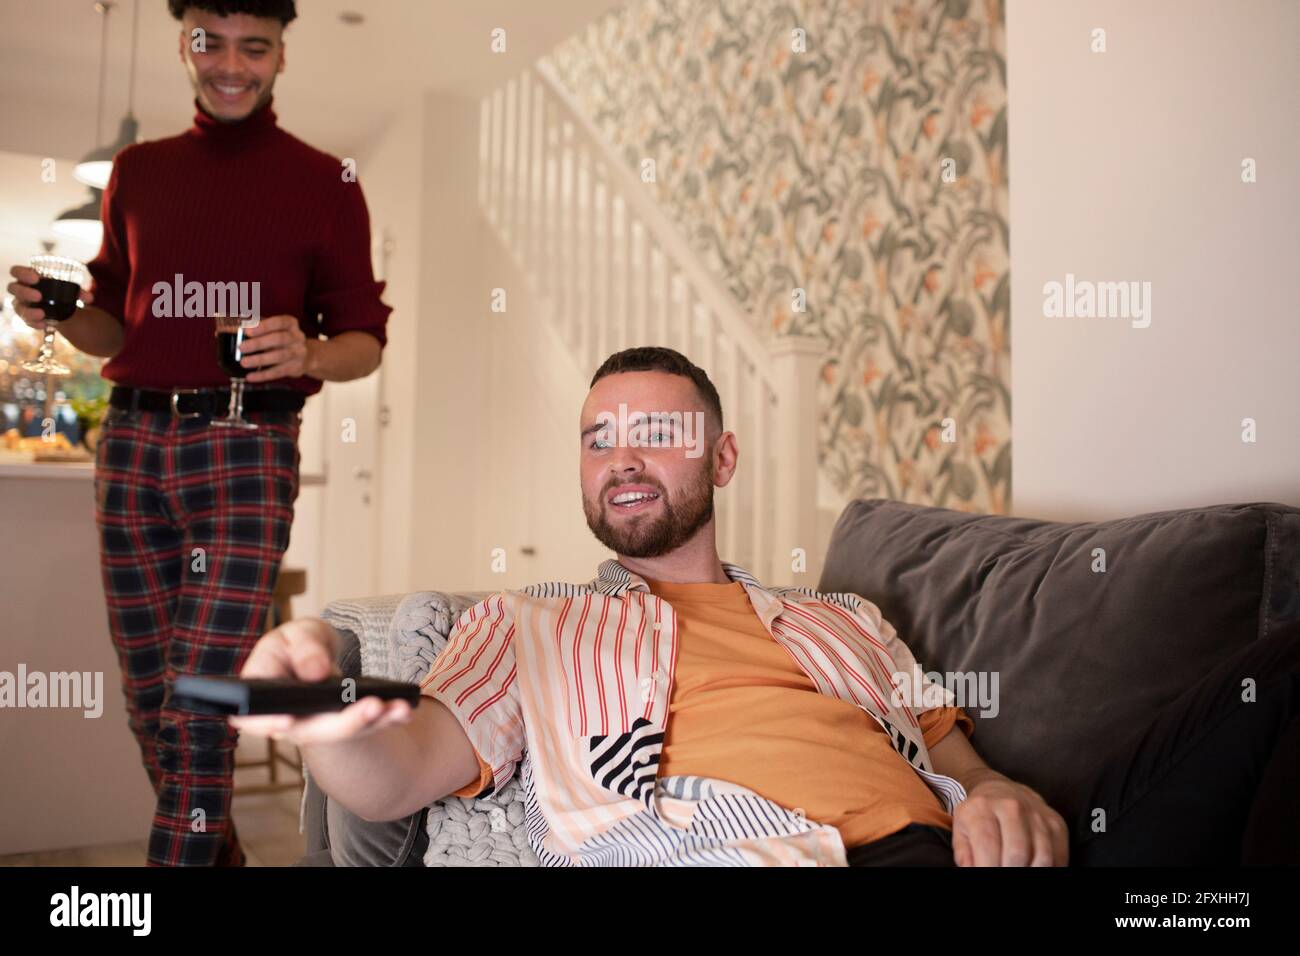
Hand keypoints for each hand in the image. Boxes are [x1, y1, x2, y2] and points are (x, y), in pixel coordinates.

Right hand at [7, 264, 92, 327]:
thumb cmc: (58, 291)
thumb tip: (89, 298)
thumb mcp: (67, 289)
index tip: (36, 278)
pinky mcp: (26, 317)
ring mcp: (21, 304)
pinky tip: (44, 324)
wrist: (59, 307)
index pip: (16, 271)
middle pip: (13, 288)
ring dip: (28, 311)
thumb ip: (78, 292)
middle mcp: (20, 290)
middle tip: (39, 296)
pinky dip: (35, 323)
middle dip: (24, 292)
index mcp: (27, 278)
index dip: (22, 273)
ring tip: (42, 313)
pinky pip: (26, 320)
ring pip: (17, 306)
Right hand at [230, 618, 413, 745]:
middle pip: (312, 729)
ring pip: (344, 731)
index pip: (253, 716)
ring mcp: (318, 727)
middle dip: (345, 722)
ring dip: (374, 721)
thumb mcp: (297, 635)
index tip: (284, 722)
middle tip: (372, 708)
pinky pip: (366, 726)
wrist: (314, 656)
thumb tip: (316, 672)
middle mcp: (287, 720)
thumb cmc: (296, 644)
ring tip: (397, 708)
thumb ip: (304, 648)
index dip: (266, 722)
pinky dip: (387, 718)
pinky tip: (404, 709)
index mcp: (261, 695)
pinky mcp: (343, 725)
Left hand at [238, 313, 310, 382]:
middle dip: (259, 343)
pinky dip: (264, 375)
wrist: (307, 356)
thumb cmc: (282, 340)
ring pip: (279, 356)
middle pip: (279, 339)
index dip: (263, 326)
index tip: (247, 330)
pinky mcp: (296, 367)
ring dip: (260, 360)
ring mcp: (299, 353)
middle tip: (241, 347)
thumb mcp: (273, 331)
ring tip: (244, 362)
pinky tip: (251, 376)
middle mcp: (297, 337)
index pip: (279, 322)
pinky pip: (279, 372)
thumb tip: (224, 331)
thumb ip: (253, 330)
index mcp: (291, 324)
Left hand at [951, 776, 1069, 865]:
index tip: (986, 874)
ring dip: (1030, 871)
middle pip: (1017, 853)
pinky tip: (1033, 867)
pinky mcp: (1057, 824)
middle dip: (1009, 871)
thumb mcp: (962, 829)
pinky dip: (1049, 868)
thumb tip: (972, 870)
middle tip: (1004, 873)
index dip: (987, 867)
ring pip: (1042, 857)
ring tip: (1018, 870)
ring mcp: (1037, 814)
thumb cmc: (980, 817)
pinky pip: (1059, 856)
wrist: (1002, 791)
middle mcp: (1011, 807)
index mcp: (982, 808)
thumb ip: (964, 854)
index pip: (987, 845)